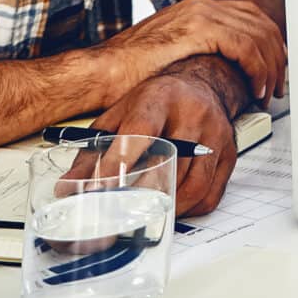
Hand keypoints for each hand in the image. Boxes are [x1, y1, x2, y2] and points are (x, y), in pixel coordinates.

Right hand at [89, 0, 286, 102]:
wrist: (103, 72)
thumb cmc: (131, 71)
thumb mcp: (173, 52)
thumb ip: (200, 52)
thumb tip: (222, 68)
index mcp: (199, 7)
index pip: (251, 18)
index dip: (270, 44)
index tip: (275, 68)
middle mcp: (204, 4)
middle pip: (261, 24)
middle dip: (276, 56)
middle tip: (278, 84)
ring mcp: (202, 14)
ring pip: (259, 35)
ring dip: (270, 66)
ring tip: (269, 91)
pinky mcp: (199, 30)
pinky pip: (246, 46)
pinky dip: (257, 68)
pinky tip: (256, 87)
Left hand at [91, 69, 238, 216]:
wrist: (200, 86)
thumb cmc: (155, 103)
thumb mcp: (118, 115)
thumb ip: (92, 153)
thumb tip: (67, 189)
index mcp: (159, 98)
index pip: (138, 133)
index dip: (117, 165)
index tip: (98, 190)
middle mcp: (193, 112)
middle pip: (168, 164)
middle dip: (140, 194)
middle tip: (119, 211)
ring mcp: (216, 132)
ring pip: (192, 184)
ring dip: (166, 206)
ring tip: (145, 211)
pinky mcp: (230, 152)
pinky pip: (210, 193)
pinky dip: (189, 208)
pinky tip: (172, 205)